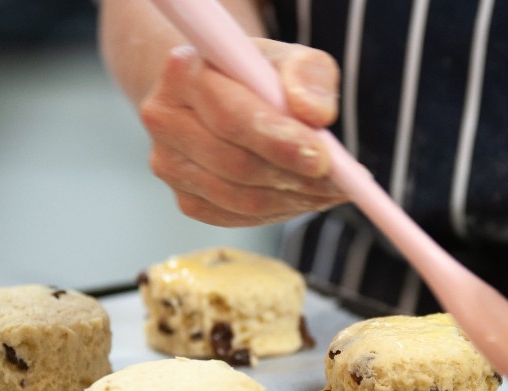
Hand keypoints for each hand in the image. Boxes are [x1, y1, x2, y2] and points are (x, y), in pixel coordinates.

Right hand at [139, 38, 346, 225]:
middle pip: (236, 164)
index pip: (231, 116)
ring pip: (239, 198)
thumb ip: (308, 73)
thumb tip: (314, 112)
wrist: (219, 94)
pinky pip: (238, 217)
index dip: (279, 141)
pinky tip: (307, 198)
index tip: (323, 158)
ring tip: (334, 191)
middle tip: (342, 182)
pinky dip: (280, 212)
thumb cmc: (255, 74)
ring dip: (294, 199)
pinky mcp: (185, 198)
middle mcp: (165, 120)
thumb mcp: (288, 57)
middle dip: (295, 178)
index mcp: (184, 73)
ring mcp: (169, 165)